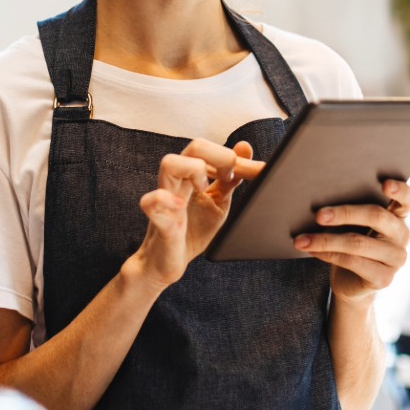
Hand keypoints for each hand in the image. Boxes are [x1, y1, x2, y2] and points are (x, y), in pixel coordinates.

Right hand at [127, 139, 265, 289]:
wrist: (169, 262)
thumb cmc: (192, 230)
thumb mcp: (219, 202)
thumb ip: (230, 178)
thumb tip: (244, 147)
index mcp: (193, 176)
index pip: (214, 151)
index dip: (238, 158)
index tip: (259, 171)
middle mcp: (179, 182)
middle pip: (194, 147)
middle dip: (220, 156)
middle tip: (230, 177)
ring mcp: (166, 200)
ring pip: (169, 164)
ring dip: (194, 169)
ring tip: (204, 188)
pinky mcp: (159, 221)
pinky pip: (150, 202)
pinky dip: (165, 200)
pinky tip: (180, 207)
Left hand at [293, 178, 409, 303]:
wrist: (351, 284)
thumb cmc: (351, 244)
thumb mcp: (355, 225)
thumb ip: (352, 210)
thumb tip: (320, 196)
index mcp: (399, 216)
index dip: (401, 190)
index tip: (385, 184)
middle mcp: (402, 236)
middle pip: (377, 217)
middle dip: (344, 213)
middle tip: (318, 214)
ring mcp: (396, 259)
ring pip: (359, 243)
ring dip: (326, 240)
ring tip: (302, 239)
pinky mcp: (384, 278)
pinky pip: (352, 262)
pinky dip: (328, 254)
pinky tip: (312, 250)